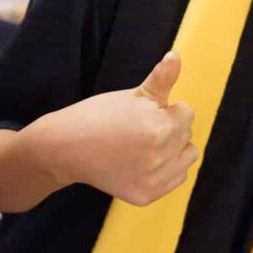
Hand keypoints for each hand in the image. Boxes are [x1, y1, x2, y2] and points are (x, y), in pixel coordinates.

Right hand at [31, 51, 198, 205]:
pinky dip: (167, 170)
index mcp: (161, 128)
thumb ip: (162, 78)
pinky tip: (145, 161)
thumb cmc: (99, 115)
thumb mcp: (133, 94)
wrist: (66, 147)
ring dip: (174, 148)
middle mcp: (160, 156)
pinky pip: (176, 179)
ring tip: (146, 143)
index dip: (166, 108)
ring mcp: (153, 179)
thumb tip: (176, 56)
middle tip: (140, 127)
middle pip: (186, 134)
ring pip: (186, 157)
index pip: (186, 113)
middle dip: (169, 126)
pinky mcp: (146, 196)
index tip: (144, 112)